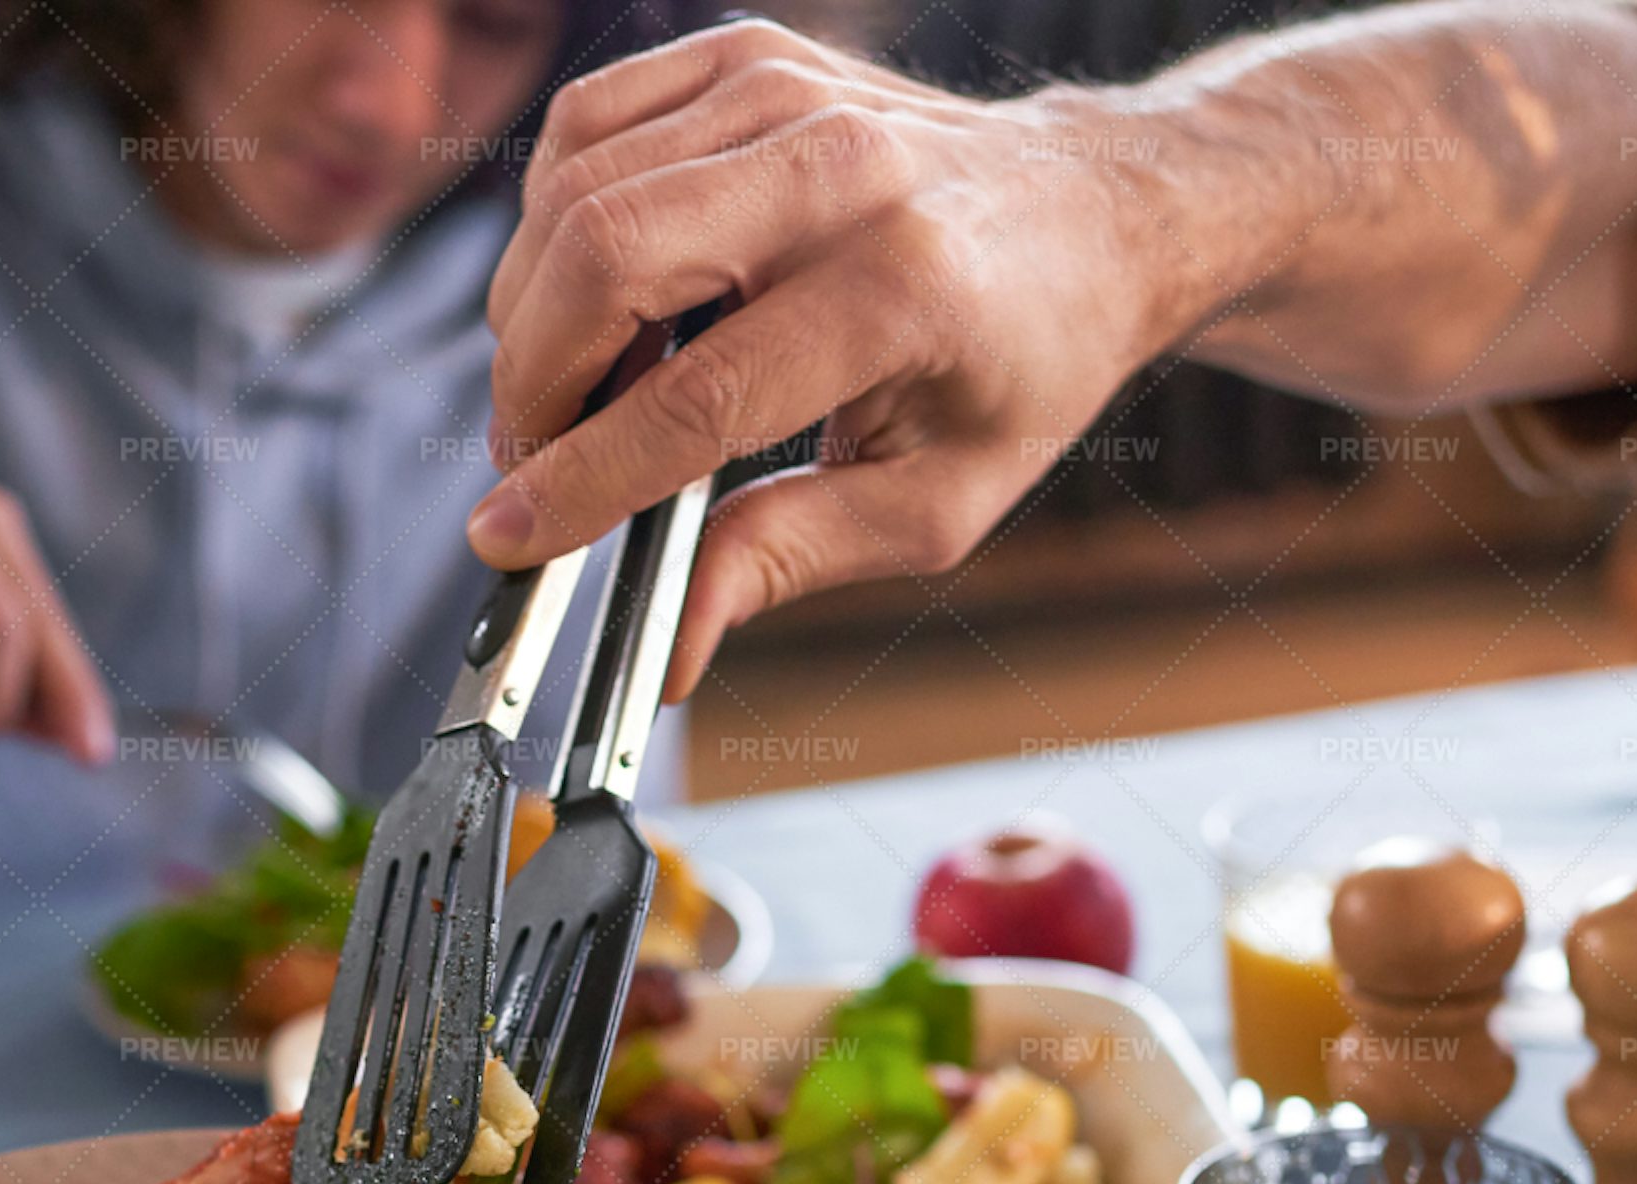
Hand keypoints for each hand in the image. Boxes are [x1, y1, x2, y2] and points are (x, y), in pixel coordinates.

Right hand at [467, 12, 1636, 697]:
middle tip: (523, 494)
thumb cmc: (1042, 386)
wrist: (1136, 209)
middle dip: (529, 403)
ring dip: (537, 319)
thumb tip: (664, 668)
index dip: (575, 499)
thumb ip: (790, 567)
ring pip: (580, 198)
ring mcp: (798, 89)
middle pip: (599, 283)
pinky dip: (564, 223)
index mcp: (903, 296)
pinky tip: (594, 304)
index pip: (685, 410)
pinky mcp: (761, 47)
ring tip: (562, 415)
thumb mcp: (938, 507)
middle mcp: (844, 170)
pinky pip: (600, 131)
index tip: (500, 560)